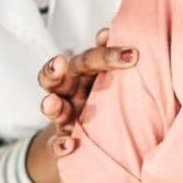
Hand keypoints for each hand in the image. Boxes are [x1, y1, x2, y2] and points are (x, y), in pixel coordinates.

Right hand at [37, 28, 138, 156]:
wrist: (94, 134)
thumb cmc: (107, 95)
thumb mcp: (111, 78)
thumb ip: (116, 60)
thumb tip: (114, 36)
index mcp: (81, 73)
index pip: (87, 60)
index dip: (106, 55)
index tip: (132, 54)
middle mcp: (69, 92)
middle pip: (54, 78)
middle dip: (54, 70)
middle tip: (59, 62)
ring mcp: (64, 117)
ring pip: (52, 108)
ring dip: (51, 105)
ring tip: (52, 102)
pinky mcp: (63, 140)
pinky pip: (56, 144)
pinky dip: (59, 145)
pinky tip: (68, 145)